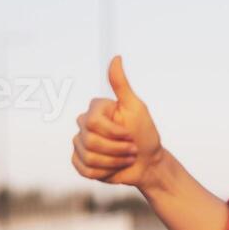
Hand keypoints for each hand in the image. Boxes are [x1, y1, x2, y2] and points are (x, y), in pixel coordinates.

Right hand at [71, 55, 164, 188]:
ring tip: (126, 159)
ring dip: (113, 162)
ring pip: (88, 157)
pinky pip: (83, 169)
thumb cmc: (145, 134)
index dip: (115, 133)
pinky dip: (103, 172)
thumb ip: (121, 85)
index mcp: (96, 109)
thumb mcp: (136, 108)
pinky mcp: (80, 161)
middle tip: (132, 150)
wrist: (148, 163)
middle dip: (117, 150)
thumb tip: (116, 57)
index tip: (131, 134)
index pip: (94, 122)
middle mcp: (84, 124)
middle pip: (90, 141)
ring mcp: (80, 143)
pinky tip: (113, 169)